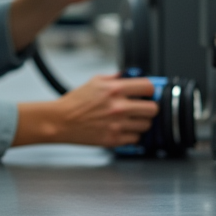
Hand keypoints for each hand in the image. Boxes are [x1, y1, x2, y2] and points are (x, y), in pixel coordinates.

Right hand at [19, 74, 158, 147]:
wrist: (61, 121)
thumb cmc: (75, 102)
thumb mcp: (94, 81)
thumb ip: (115, 78)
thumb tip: (130, 76)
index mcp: (115, 89)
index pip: (149, 87)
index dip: (150, 89)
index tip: (147, 92)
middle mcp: (119, 107)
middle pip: (153, 109)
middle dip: (148, 107)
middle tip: (142, 107)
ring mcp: (118, 125)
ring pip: (147, 125)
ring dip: (141, 121)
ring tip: (131, 119)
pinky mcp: (115, 139)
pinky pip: (136, 138)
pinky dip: (132, 134)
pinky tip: (123, 128)